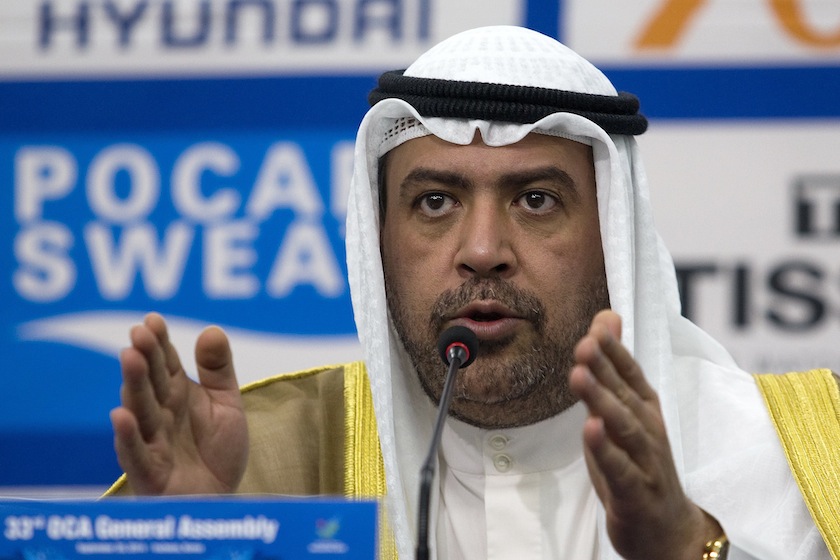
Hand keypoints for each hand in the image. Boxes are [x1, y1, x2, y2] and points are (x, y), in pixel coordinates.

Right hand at [110, 313, 247, 494]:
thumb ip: (218, 370)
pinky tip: (120, 415)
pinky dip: (127, 436)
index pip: (166, 364)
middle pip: (150, 383)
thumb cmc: (218, 450)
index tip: (152, 320)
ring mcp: (152, 442)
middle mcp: (160, 414)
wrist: (221, 498)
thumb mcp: (226, 404)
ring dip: (133, 386)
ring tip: (130, 358)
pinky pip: (135, 454)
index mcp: (177, 395)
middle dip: (144, 358)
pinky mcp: (149, 473)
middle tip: (139, 334)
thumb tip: (211, 329)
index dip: (159, 343)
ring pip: (140, 412)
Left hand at [569, 310, 721, 559]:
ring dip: (602, 400)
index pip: (631, 374)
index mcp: (645, 409)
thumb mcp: (621, 413)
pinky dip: (606, 450)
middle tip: (584, 343)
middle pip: (625, 394)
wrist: (667, 532)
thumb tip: (605, 319)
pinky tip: (590, 430)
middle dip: (605, 368)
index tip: (598, 325)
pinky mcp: (636, 492)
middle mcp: (649, 430)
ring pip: (624, 427)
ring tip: (579, 376)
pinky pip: (620, 469)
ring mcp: (645, 461)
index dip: (615, 350)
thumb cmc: (638, 464)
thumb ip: (608, 370)